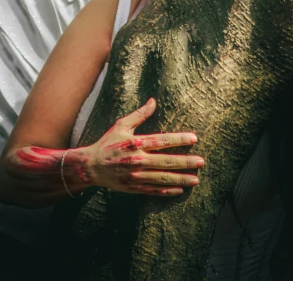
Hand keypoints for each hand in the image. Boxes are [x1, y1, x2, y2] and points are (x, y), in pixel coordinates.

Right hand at [84, 98, 203, 196]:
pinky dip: (167, 191)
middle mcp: (137, 160)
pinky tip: (179, 190)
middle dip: (185, 162)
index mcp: (135, 143)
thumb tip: (153, 101)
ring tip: (195, 179)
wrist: (91, 166)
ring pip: (162, 178)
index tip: (194, 139)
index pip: (162, 141)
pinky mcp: (134, 187)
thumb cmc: (107, 143)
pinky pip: (153, 190)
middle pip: (166, 161)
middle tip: (201, 161)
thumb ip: (139, 115)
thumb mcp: (121, 125)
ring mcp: (136, 176)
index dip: (179, 140)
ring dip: (180, 179)